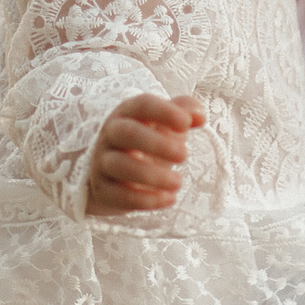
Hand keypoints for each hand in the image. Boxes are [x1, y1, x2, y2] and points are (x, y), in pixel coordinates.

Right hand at [86, 93, 202, 215]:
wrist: (112, 176)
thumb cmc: (145, 143)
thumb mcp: (163, 125)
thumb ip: (183, 112)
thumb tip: (200, 116)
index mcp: (128, 114)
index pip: (142, 105)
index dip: (164, 112)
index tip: (187, 124)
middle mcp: (111, 135)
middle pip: (127, 133)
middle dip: (157, 143)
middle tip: (184, 155)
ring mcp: (104, 162)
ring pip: (120, 165)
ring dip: (152, 175)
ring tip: (178, 182)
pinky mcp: (104, 190)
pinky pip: (120, 195)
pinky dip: (146, 199)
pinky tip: (169, 199)